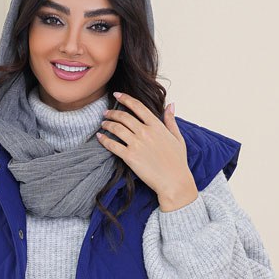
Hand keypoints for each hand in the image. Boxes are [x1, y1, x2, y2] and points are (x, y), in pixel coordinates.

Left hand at [97, 92, 197, 207]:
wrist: (174, 182)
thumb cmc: (178, 162)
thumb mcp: (178, 138)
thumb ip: (171, 121)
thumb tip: (171, 105)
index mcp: (157, 125)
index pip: (138, 106)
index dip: (125, 98)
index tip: (117, 95)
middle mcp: (145, 132)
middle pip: (124, 116)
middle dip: (112, 113)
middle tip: (106, 113)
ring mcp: (137, 144)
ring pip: (117, 128)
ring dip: (107, 124)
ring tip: (103, 124)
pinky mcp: (130, 157)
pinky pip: (113, 145)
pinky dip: (104, 140)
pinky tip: (99, 137)